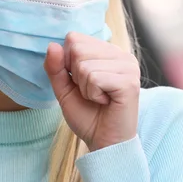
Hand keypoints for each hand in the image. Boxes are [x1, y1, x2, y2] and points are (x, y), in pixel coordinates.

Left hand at [44, 32, 139, 151]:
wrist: (104, 143)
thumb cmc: (88, 116)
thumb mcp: (64, 89)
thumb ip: (56, 68)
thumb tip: (52, 45)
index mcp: (108, 52)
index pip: (74, 38)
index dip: (67, 63)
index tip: (82, 82)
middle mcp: (121, 54)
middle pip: (78, 49)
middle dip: (76, 76)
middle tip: (92, 92)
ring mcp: (128, 67)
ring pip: (85, 65)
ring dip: (85, 88)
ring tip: (99, 98)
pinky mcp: (129, 82)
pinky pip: (94, 78)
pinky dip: (93, 94)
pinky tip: (106, 102)